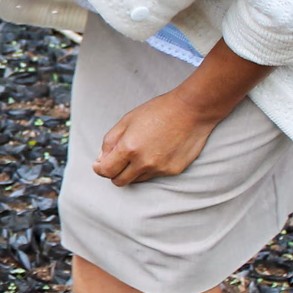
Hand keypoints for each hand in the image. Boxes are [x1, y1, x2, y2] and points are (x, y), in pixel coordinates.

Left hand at [93, 90, 219, 185]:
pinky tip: (156, 152)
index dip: (100, 169)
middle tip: (117, 161)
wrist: (192, 111)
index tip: (100, 164)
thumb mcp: (127, 120)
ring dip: (132, 171)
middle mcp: (144, 162)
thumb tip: (101, 160)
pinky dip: (150, 168)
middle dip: (114, 173)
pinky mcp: (173, 171)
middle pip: (119, 181)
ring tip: (140, 152)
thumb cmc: (158, 111)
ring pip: (136, 180)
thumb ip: (110, 142)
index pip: (106, 171)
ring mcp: (160, 169)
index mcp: (129, 148)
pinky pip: (154, 176)